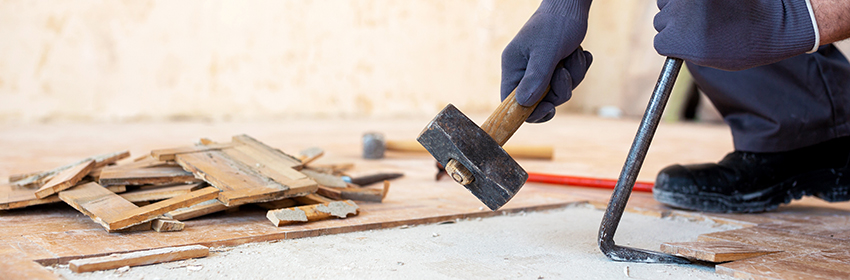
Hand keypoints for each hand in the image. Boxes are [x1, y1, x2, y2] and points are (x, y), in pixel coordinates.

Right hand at [501, 0, 592, 122]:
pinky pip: (569, 81)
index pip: (511, 102)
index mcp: (513, 67)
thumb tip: (523, 104)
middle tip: (565, 72)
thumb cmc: (556, 24)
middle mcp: (524, 70)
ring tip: (574, 55)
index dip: (529, 112)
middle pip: (540, 101)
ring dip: (573, 76)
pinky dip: (578, 69)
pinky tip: (579, 54)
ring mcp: (541, 69)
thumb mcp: (547, 52)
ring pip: (558, 91)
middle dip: (559, 90)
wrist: (571, 5)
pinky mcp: (556, 66)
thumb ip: (536, 78)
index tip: (549, 107)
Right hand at [654, 0, 817, 70]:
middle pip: (662, 20)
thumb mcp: (711, 57)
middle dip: (676, 24)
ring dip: (681, 8)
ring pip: (668, 3)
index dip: (673, 42)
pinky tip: (709, 4)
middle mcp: (678, 16)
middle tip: (699, 27)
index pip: (660, 42)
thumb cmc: (748, 45)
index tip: (687, 42)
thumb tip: (674, 40)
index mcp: (679, 41)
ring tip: (706, 13)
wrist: (777, 23)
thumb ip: (687, 49)